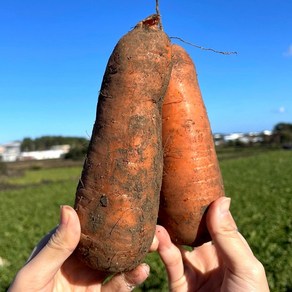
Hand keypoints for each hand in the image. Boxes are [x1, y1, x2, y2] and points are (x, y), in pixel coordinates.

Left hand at [9, 205, 150, 291]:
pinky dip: (133, 277)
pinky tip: (142, 270)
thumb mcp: (36, 274)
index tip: (128, 205)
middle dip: (129, 233)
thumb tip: (68, 208)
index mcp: (64, 245)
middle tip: (149, 226)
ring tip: (153, 244)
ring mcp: (91, 276)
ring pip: (119, 260)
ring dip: (137, 252)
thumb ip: (56, 245)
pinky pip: (120, 284)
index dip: (109, 214)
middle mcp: (81, 258)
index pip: (89, 224)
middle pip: (109, 241)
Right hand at [155, 197, 269, 291]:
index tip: (186, 183)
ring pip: (174, 243)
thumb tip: (221, 199)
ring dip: (164, 231)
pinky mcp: (179, 284)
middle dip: (175, 214)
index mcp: (227, 247)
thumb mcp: (246, 267)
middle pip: (188, 228)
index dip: (199, 202)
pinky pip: (169, 262)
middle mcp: (208, 254)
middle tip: (164, 197)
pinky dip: (162, 248)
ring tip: (155, 219)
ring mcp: (193, 268)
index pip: (211, 218)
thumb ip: (229, 236)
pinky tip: (158, 237)